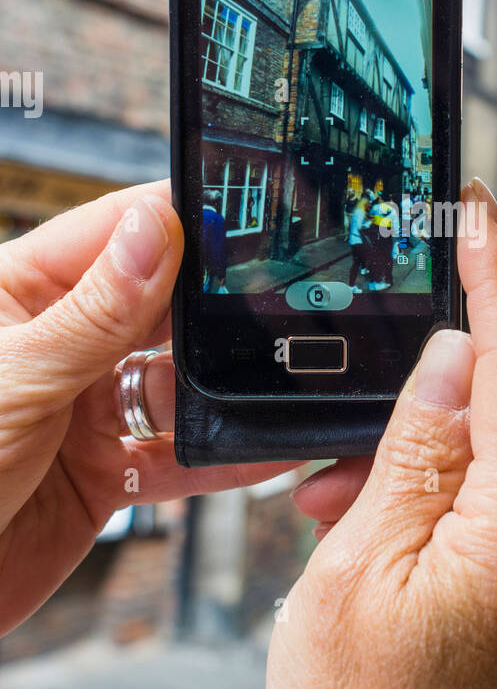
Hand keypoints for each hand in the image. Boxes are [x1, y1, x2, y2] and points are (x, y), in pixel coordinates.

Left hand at [0, 181, 295, 634]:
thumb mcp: (15, 379)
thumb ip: (94, 311)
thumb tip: (158, 228)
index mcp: (16, 292)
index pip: (113, 233)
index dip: (179, 221)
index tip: (245, 214)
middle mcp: (57, 344)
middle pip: (159, 307)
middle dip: (215, 307)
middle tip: (280, 300)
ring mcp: (83, 409)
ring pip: (178, 384)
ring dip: (224, 387)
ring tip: (276, 377)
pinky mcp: (104, 474)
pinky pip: (179, 456)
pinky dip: (223, 455)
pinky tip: (263, 444)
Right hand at [266, 180, 496, 688]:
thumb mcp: (357, 565)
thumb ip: (412, 449)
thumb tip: (446, 356)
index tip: (478, 212)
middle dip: (423, 399)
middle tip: (341, 440)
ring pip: (492, 462)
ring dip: (414, 461)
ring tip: (336, 509)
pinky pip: (493, 511)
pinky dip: (433, 500)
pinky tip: (372, 531)